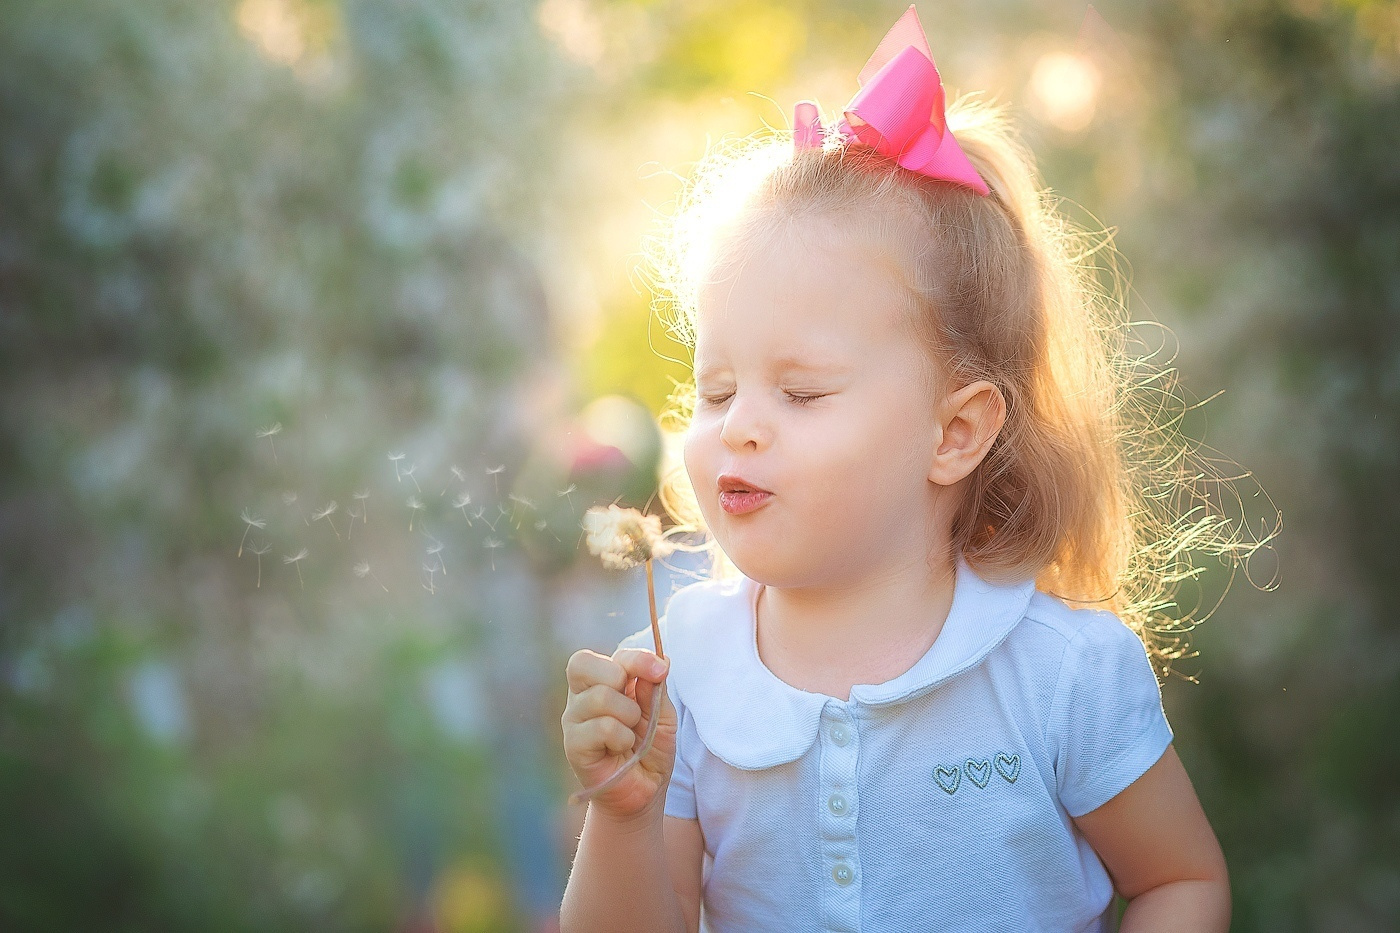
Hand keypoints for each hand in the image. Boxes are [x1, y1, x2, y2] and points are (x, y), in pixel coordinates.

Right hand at [562, 646, 676, 821]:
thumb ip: (655, 686)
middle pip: (584, 664)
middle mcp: (581, 696)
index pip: (608, 655)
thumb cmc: (650, 749)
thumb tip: (659, 659)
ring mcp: (573, 719)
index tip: (660, 671)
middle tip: (636, 710)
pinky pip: (602, 727)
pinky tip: (621, 750)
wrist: (645, 791)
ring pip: (600, 696)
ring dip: (629, 716)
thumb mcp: (662, 713)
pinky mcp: (573, 745)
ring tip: (631, 736)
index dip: (635, 658)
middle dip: (621, 680)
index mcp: (601, 681)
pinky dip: (622, 738)